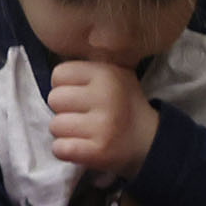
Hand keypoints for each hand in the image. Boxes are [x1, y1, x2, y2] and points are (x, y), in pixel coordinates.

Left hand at [47, 60, 159, 176]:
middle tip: (83, 115)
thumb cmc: (123, 105)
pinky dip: (65, 150)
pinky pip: (60, 149)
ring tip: (85, 131)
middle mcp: (106, 97)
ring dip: (65, 131)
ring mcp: (104, 126)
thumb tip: (58, 53)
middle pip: (54, 99)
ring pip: (55, 126)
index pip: (58, 74)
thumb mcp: (114, 74)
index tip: (80, 95)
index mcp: (107, 74)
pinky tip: (80, 146)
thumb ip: (88, 64)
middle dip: (64, 109)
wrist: (151, 142)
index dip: (64, 86)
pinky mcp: (100, 151)